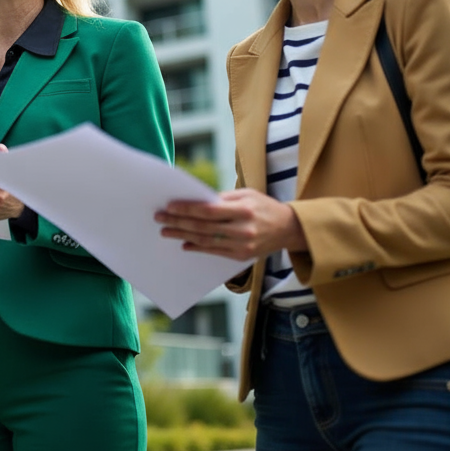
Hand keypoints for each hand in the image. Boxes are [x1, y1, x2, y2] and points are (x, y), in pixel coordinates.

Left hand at [155, 188, 306, 261]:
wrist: (289, 228)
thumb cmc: (263, 206)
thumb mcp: (246, 195)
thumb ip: (222, 198)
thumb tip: (194, 200)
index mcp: (244, 209)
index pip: (208, 210)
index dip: (187, 208)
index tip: (169, 206)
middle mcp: (243, 229)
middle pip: (203, 226)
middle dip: (178, 222)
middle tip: (160, 218)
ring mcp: (243, 244)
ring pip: (206, 240)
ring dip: (183, 235)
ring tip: (166, 231)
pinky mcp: (242, 256)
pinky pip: (214, 252)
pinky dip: (197, 247)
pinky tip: (184, 243)